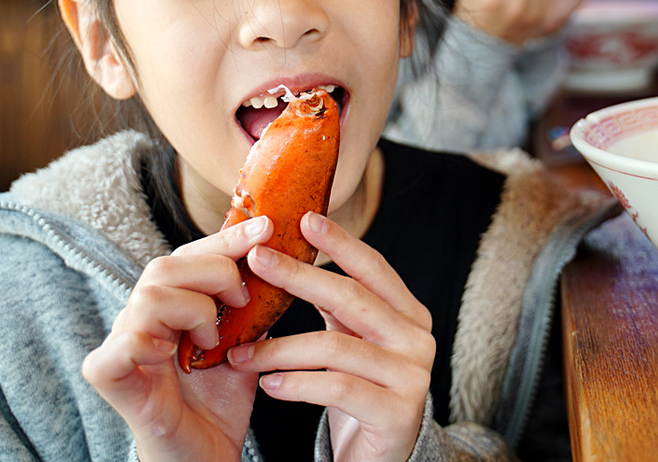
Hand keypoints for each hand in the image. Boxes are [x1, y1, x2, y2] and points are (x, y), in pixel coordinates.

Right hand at [82, 215, 273, 461]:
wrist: (204, 456)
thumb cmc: (219, 402)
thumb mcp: (246, 342)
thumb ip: (253, 303)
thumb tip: (280, 257)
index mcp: (169, 304)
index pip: (190, 255)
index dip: (227, 239)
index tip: (267, 227)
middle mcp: (140, 318)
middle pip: (165, 265)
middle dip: (215, 270)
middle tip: (242, 299)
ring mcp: (121, 345)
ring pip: (149, 295)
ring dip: (194, 310)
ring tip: (213, 341)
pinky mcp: (109, 376)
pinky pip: (120, 344)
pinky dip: (152, 341)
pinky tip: (174, 355)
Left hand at [224, 211, 434, 461]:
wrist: (380, 460)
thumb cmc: (359, 394)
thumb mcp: (352, 342)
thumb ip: (337, 305)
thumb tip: (290, 256)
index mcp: (408, 314)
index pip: (373, 268)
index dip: (340, 242)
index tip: (304, 219)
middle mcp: (417, 338)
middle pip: (351, 297)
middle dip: (300, 276)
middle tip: (258, 261)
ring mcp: (412, 375)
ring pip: (336, 346)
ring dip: (280, 346)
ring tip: (240, 352)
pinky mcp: (397, 413)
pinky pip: (337, 388)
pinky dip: (297, 383)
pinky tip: (268, 384)